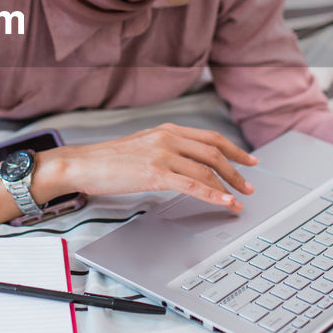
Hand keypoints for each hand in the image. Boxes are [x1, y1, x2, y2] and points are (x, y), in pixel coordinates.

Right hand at [37, 123, 257, 210]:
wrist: (83, 163)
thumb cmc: (109, 159)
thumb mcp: (143, 145)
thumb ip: (166, 149)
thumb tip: (189, 164)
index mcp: (167, 130)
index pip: (210, 138)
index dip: (234, 150)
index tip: (250, 161)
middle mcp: (168, 138)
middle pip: (214, 153)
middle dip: (237, 171)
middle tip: (249, 187)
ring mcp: (162, 154)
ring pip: (206, 169)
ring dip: (228, 186)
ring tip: (239, 201)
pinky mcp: (155, 173)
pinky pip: (192, 185)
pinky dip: (212, 194)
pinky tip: (224, 202)